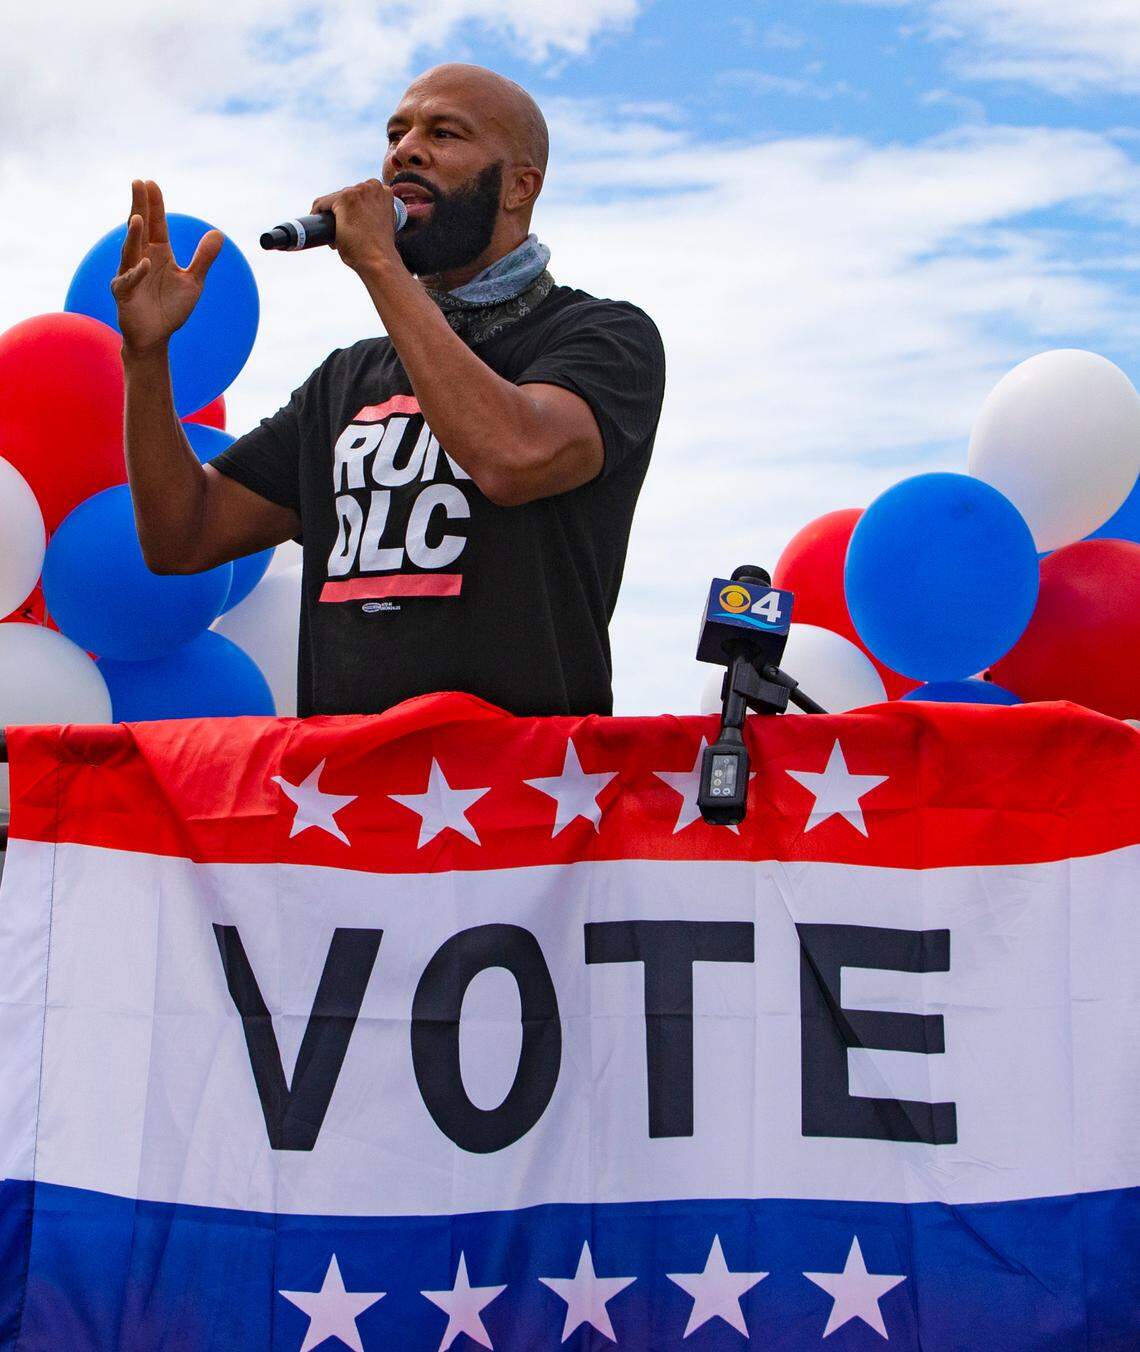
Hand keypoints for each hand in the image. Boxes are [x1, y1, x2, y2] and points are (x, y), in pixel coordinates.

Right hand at [112, 180, 223, 356]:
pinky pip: (128, 282)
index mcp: (158, 253)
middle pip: (139, 228)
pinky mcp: (124, 294)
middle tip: (137, 183)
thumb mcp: (193, 281)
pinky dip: (135, 274)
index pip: (156, 224)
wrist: (157, 336)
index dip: (154, 205)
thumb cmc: (171, 307)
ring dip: (133, 235)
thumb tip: (217, 233)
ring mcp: (130, 275)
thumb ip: (203, 258)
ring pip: (130, 251)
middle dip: (138, 206)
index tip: (150, 183)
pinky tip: (144, 264)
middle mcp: (142, 258)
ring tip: (137, 218)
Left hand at [311, 179, 399, 274]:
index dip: (351, 209)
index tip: (347, 222)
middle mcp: (372, 187)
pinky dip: (317, 214)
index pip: (359, 193)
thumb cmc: (380, 249)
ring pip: (332, 199)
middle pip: (344, 194)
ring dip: (330, 215)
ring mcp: (357, 192)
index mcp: (384, 192)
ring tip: (334, 235)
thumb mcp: (380, 224)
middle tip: (340, 232)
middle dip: (340, 212)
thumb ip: (372, 213)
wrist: (379, 261)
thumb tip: (357, 215)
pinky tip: (319, 227)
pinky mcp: (343, 199)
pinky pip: (322, 203)